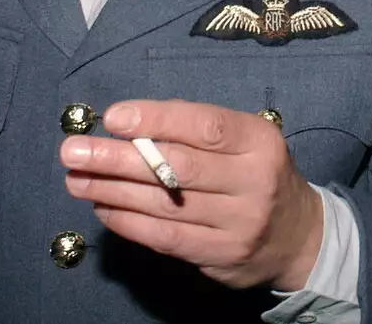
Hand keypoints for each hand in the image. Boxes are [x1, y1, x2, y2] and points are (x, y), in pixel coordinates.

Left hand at [59, 99, 323, 290]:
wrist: (298, 236)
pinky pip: (165, 237)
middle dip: (118, 158)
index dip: (156, 119)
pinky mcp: (221, 255)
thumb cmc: (258, 173)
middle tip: (73, 151)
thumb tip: (129, 127)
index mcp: (260, 141)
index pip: (205, 126)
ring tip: (76, 179)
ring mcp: (238, 222)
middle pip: (177, 167)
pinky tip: (103, 208)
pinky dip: (128, 222)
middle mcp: (254, 181)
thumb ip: (197, 132)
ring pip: (163, 205)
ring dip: (111, 191)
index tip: (112, 117)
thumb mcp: (246, 141)